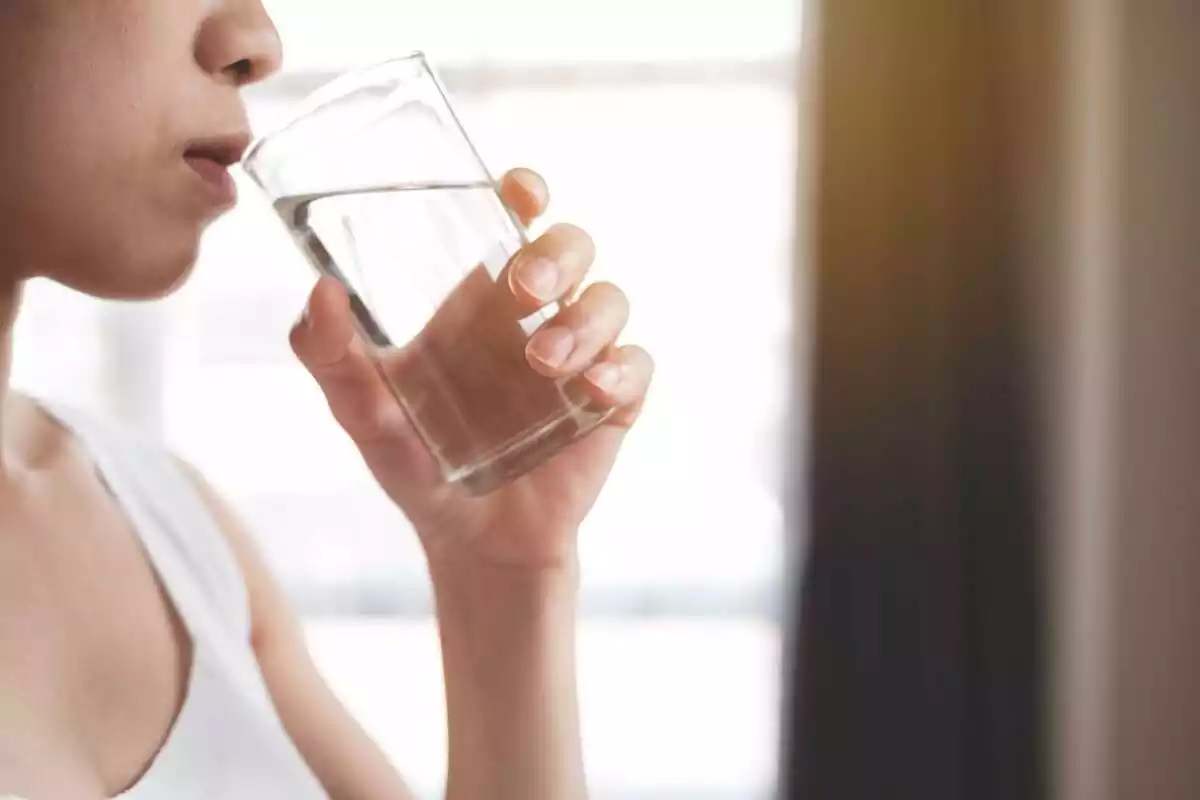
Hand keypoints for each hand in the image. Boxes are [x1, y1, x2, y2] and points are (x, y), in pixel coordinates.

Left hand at [290, 168, 654, 572]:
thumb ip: (332, 356)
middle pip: (574, 246)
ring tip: (544, 364)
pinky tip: (594, 393)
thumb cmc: (418, 466)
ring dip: (584, 321)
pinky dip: (621, 371)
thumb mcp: (363, 414)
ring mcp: (580, 357)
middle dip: (557, 255)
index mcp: (481, 301)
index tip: (521, 192)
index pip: (516, 221)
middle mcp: (535, 317)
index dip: (527, 192)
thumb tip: (320, 290)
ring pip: (611, 299)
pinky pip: (637, 365)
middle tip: (525, 292)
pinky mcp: (611, 402)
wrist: (472, 542)